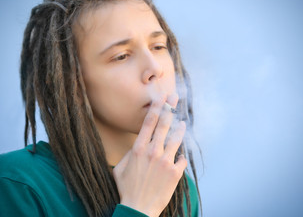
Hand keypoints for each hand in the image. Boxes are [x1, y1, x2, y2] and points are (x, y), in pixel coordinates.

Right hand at [113, 94, 186, 216]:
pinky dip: (181, 156)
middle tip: (175, 97)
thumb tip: (138, 145)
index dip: (156, 107)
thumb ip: (130, 153)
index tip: (161, 97)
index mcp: (138, 149)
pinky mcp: (175, 172)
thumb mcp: (120, 168)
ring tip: (183, 123)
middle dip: (170, 108)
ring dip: (180, 129)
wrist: (138, 208)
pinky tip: (180, 155)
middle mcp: (153, 152)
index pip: (149, 122)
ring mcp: (165, 161)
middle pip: (164, 125)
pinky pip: (182, 159)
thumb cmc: (126, 188)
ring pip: (176, 139)